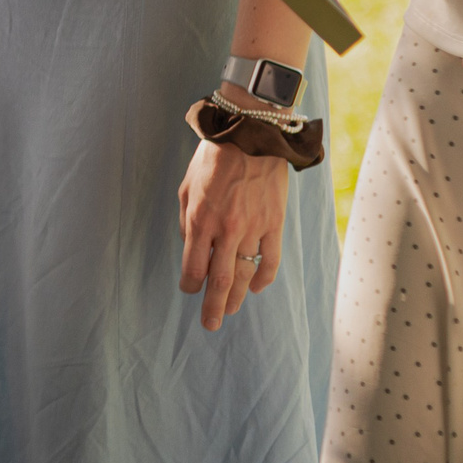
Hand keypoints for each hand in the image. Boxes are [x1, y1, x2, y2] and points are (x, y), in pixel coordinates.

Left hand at [178, 128, 289, 330]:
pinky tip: (255, 288)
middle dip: (213, 306)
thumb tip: (191, 249)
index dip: (190, 284)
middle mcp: (226, 230)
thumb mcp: (187, 187)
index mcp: (200, 220)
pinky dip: (263, 278)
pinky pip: (270, 260)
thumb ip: (187, 221)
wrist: (251, 137)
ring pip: (245, 275)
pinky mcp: (274, 225)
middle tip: (210, 325)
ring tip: (230, 312)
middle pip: (220, 280)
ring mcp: (253, 229)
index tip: (188, 290)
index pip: (193, 266)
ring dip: (237, 298)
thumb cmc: (212, 159)